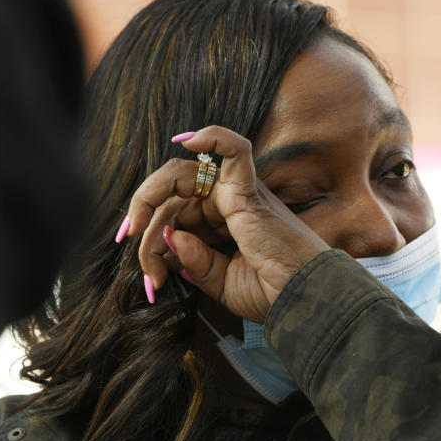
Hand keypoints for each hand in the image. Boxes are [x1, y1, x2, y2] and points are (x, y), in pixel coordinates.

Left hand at [122, 126, 329, 322]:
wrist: (302, 303)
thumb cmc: (273, 294)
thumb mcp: (220, 284)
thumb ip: (193, 261)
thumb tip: (169, 237)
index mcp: (222, 224)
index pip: (174, 215)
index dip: (152, 241)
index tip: (150, 280)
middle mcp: (228, 204)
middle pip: (171, 197)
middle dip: (146, 225)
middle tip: (142, 263)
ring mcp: (238, 194)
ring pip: (181, 177)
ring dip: (150, 200)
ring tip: (139, 234)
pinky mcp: (248, 191)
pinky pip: (234, 150)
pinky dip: (214, 137)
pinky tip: (189, 140)